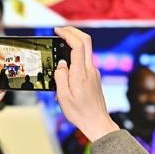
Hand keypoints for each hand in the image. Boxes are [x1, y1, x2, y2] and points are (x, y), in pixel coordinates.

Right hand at [53, 26, 118, 141]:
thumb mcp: (63, 96)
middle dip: (73, 31)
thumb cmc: (80, 113)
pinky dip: (75, 58)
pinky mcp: (94, 77)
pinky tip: (66, 69)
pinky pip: (84, 62)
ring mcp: (94, 72)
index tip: (57, 31)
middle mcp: (90, 70)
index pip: (78, 45)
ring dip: (73, 44)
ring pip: (85, 51)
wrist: (97, 123)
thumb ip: (60, 76)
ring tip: (60, 49)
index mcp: (81, 73)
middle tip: (60, 30)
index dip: (67, 33)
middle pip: (86, 41)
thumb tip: (61, 64)